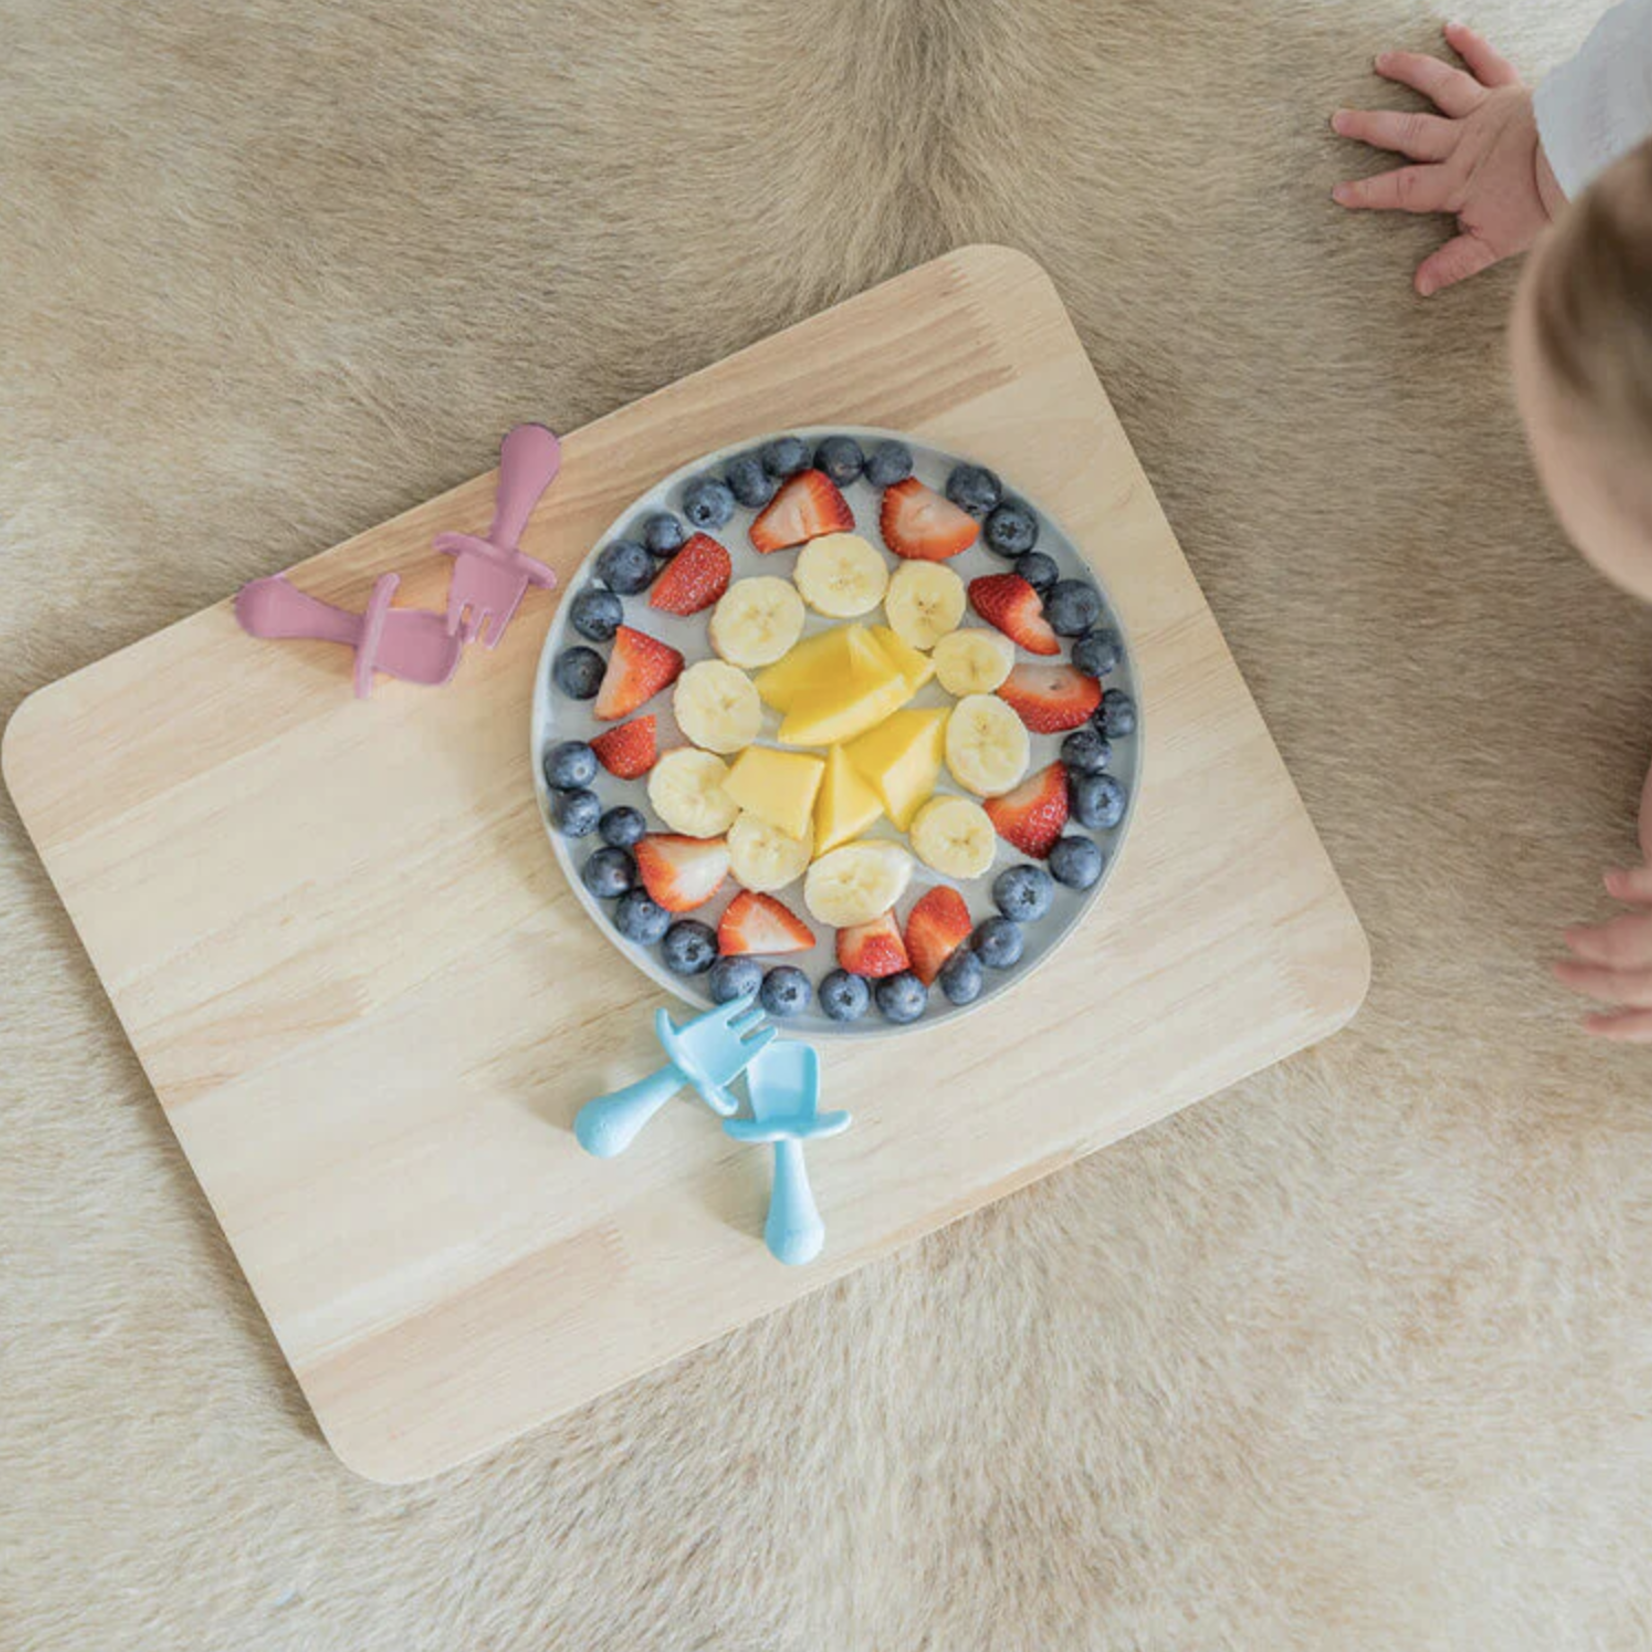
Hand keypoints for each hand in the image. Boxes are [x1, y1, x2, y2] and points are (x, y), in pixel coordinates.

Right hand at [1331, 23, 1566, 296]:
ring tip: (1381, 61)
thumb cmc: (1540, 204)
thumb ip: (1453, 264)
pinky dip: (1470, 43)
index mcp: (1454, 182)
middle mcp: (1462, 142)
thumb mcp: (1493, 245)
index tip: (1338, 191)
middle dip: (1371, 126)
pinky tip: (1450, 28)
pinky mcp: (1510, 90)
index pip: (1401, 188)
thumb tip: (1419, 285)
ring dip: (1409, 73)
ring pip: (1440, 88)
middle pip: (1408, 133)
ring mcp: (1484, 112)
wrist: (1580, 160)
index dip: (1367, 191)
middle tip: (1339, 117)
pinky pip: (1487, 63)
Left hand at [1555, 866, 1651, 1041]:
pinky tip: (1619, 1030)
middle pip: (1636, 984)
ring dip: (1620, 1024)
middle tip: (1560, 970)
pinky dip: (1641, 1029)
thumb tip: (1608, 881)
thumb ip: (1649, 880)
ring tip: (1589, 1023)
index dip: (1592, 942)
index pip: (1627, 945)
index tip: (1568, 935)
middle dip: (1593, 980)